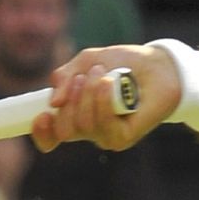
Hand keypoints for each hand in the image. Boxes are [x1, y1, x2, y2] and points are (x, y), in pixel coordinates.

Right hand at [32, 44, 181, 152]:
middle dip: (70, 99)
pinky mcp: (124, 137)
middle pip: (64, 129)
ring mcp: (106, 135)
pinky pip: (104, 126)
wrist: (157, 64)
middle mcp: (89, 129)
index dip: (41, 131)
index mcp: (75, 115)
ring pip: (82, 125)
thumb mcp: (86, 62)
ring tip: (104, 75)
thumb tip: (54, 102)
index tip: (42, 115)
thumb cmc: (122, 64)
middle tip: (84, 77)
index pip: (51, 137)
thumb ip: (64, 77)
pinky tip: (110, 84)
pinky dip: (103, 101)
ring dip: (89, 94)